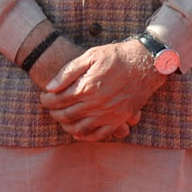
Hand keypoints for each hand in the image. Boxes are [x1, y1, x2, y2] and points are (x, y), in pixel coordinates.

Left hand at [38, 39, 164, 141]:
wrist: (147, 63)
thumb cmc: (117, 56)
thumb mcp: (90, 56)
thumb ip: (68, 72)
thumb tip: (50, 87)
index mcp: (87, 87)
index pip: (58, 100)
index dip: (47, 100)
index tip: (44, 96)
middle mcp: (97, 104)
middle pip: (66, 115)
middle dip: (53, 112)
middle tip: (50, 107)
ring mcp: (109, 114)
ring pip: (80, 128)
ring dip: (66, 126)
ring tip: (62, 118)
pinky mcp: (120, 119)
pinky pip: (100, 135)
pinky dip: (86, 136)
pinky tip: (78, 131)